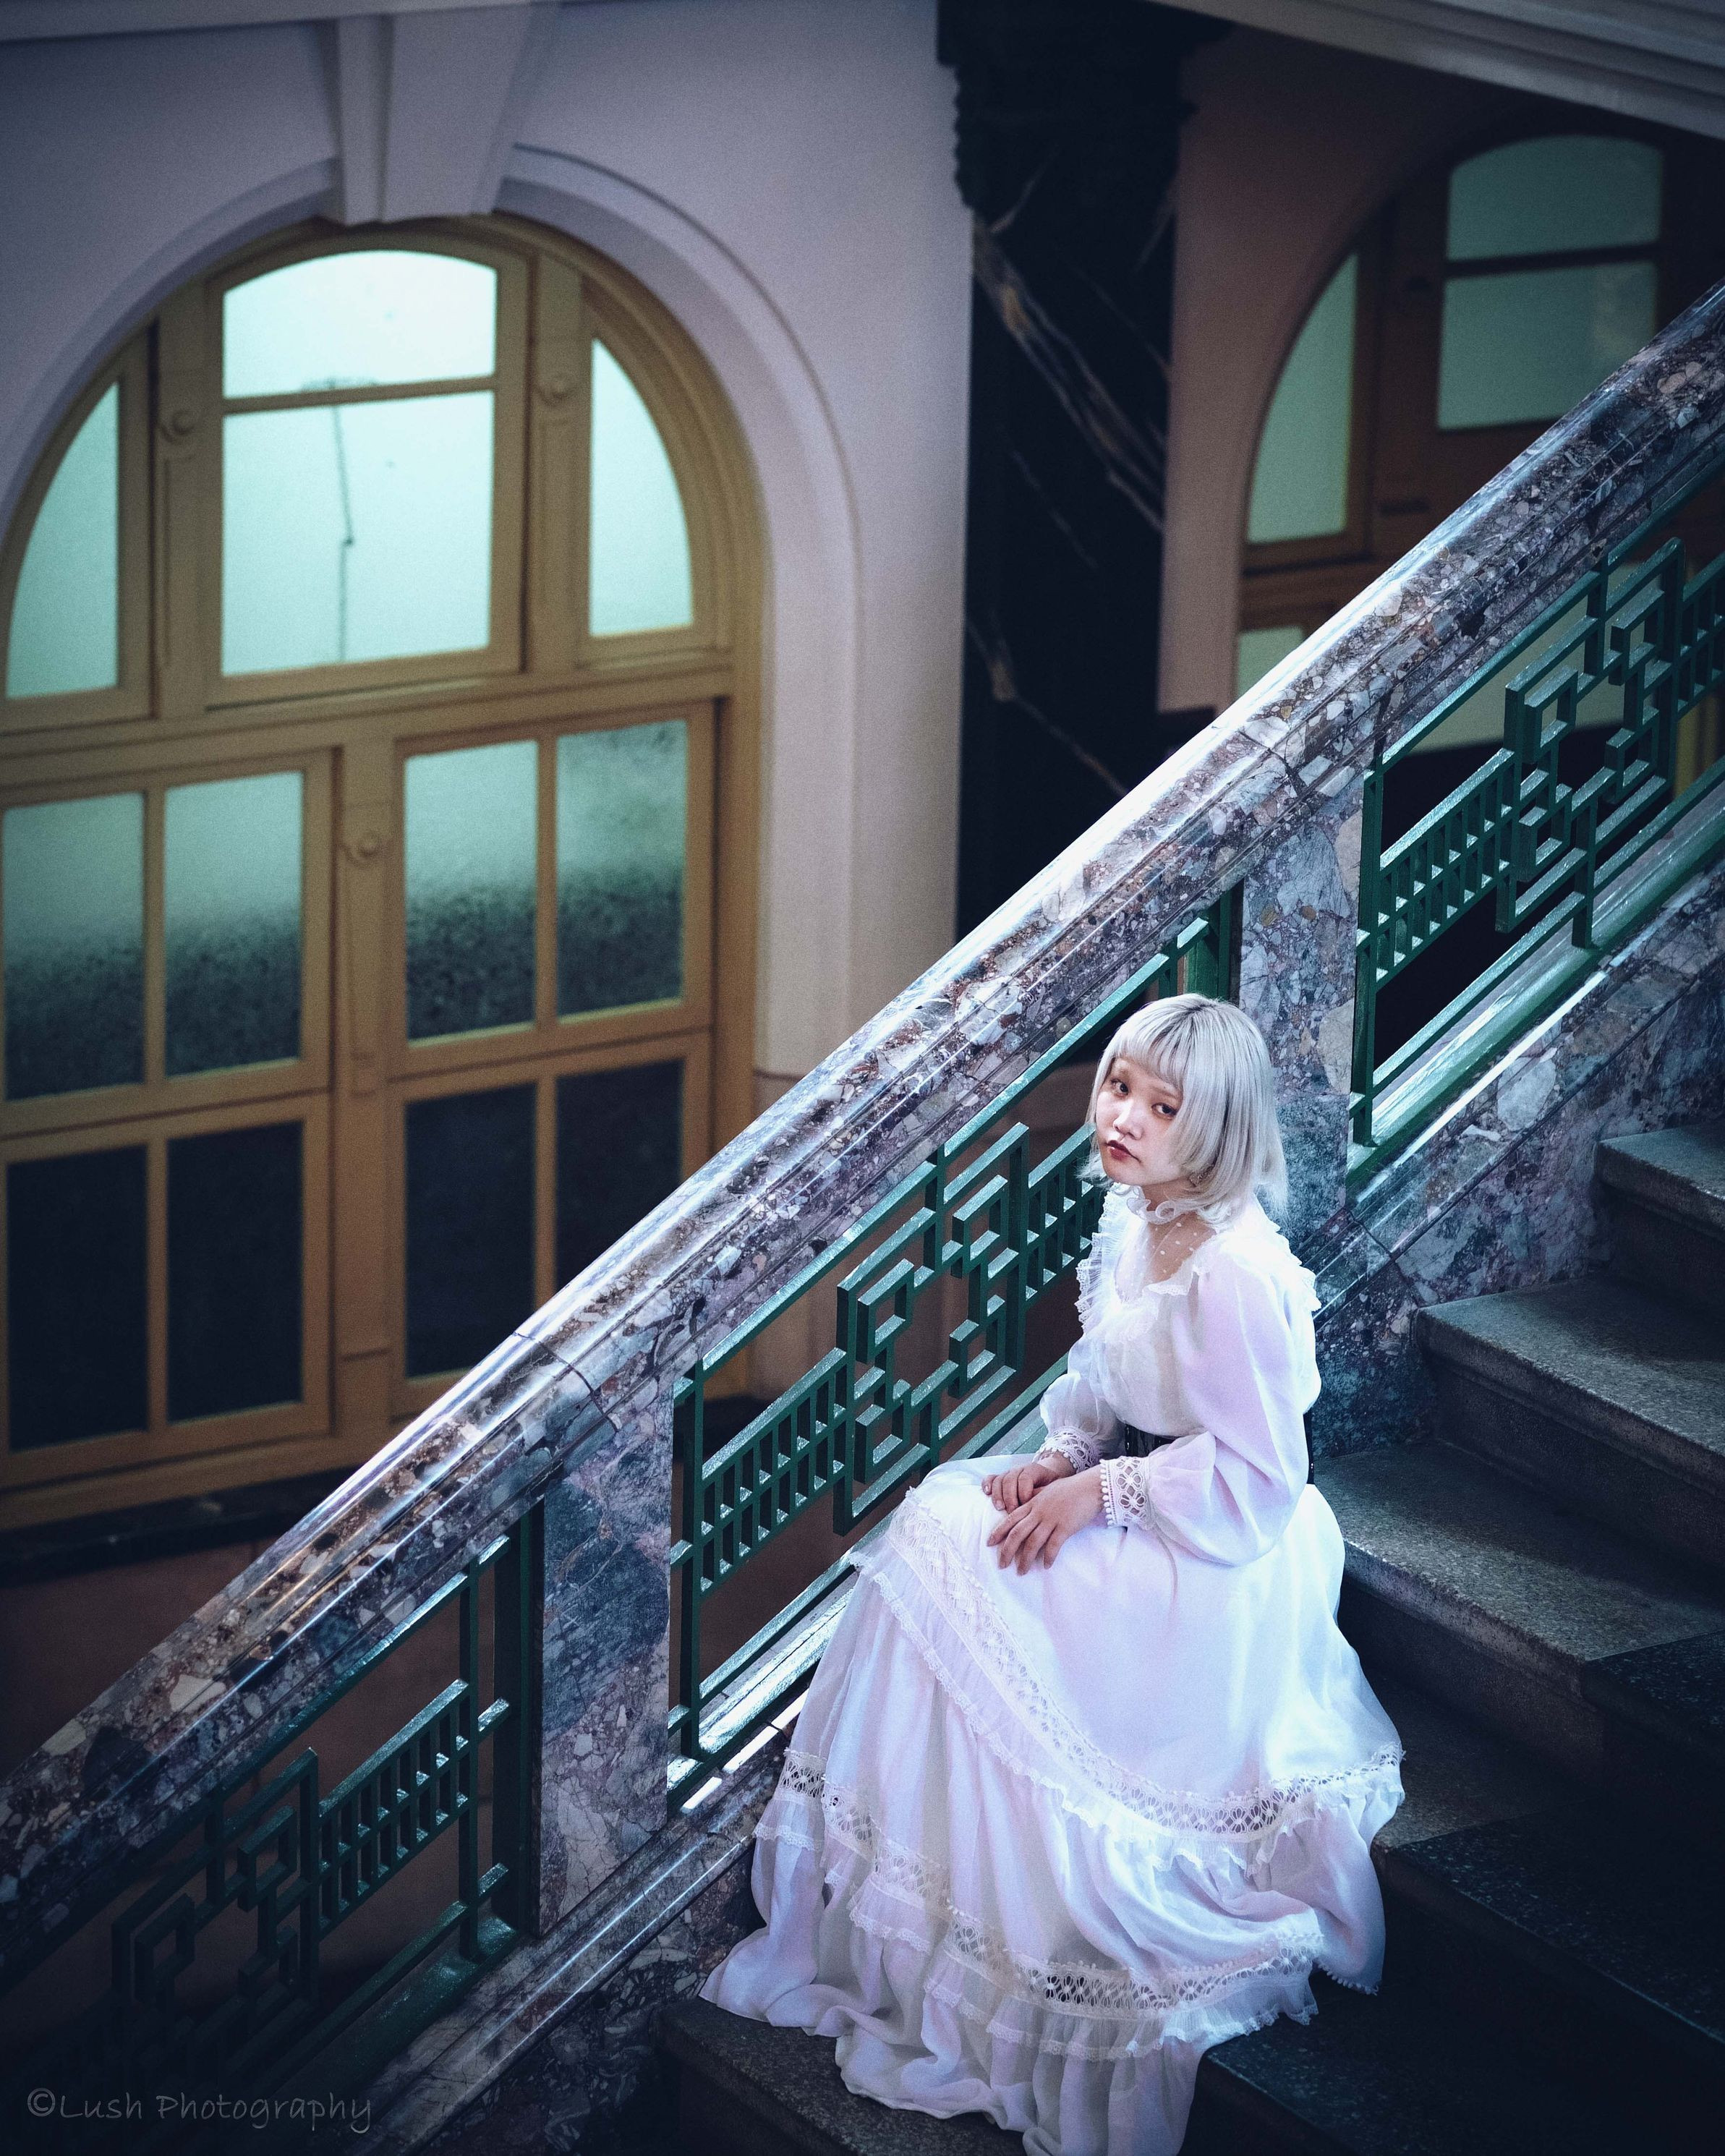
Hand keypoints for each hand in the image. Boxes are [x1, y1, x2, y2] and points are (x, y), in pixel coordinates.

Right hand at [982, 1452, 1070, 1512]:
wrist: (1047, 1476)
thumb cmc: (1050, 1486)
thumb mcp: (1053, 1488)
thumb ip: (1045, 1494)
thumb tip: (1038, 1507)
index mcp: (1034, 1470)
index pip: (1025, 1478)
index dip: (1024, 1493)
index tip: (1026, 1507)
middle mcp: (1020, 1469)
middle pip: (1010, 1479)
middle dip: (1010, 1497)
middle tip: (1012, 1511)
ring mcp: (1009, 1472)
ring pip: (999, 1479)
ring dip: (998, 1494)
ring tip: (1000, 1507)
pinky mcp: (1001, 1477)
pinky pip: (991, 1478)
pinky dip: (987, 1484)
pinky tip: (986, 1493)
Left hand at [987, 1468, 1103, 1573]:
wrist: (1090, 1487)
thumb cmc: (1070, 1489)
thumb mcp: (1047, 1491)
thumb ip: (1035, 1499)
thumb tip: (1025, 1505)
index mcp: (1033, 1504)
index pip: (1010, 1519)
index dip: (998, 1532)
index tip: (989, 1543)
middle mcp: (1039, 1512)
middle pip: (1017, 1533)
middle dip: (1007, 1551)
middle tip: (1001, 1565)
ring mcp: (1051, 1519)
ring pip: (1032, 1542)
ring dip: (1025, 1559)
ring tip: (1021, 1571)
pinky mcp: (1065, 1527)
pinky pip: (1053, 1545)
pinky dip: (1048, 1557)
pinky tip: (1046, 1566)